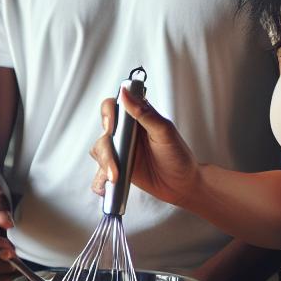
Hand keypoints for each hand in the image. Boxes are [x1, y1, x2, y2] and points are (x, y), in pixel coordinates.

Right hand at [89, 87, 198, 207]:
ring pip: (98, 153)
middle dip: (106, 151)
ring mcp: (119, 151)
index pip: (112, 107)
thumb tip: (125, 93)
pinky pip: (100, 174)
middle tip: (115, 166)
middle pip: (102, 133)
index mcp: (136, 118)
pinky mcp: (117, 169)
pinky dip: (100, 181)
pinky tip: (106, 188)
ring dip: (105, 166)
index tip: (112, 127)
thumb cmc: (178, 155)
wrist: (182, 185)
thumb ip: (145, 113)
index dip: (108, 115)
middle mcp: (125, 133)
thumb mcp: (165, 132)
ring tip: (116, 178)